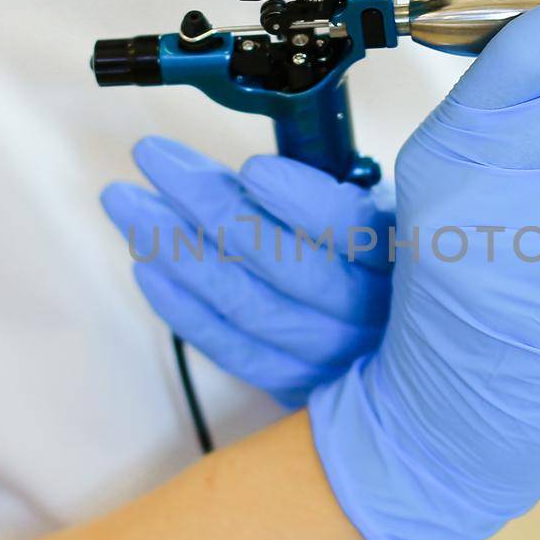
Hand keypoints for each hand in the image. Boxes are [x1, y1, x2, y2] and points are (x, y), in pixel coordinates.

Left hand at [100, 137, 393, 406]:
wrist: (413, 344)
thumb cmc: (386, 255)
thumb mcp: (385, 207)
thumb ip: (334, 182)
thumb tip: (254, 163)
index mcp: (400, 254)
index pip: (351, 229)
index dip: (300, 200)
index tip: (253, 168)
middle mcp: (370, 313)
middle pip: (280, 262)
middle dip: (206, 203)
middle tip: (152, 156)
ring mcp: (332, 356)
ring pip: (245, 303)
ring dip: (175, 247)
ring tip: (127, 201)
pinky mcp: (297, 383)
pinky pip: (233, 349)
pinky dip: (184, 308)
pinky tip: (146, 267)